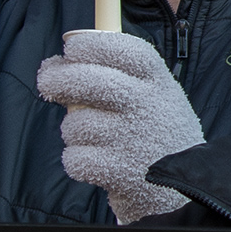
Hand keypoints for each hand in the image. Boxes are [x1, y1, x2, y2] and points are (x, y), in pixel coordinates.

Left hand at [37, 29, 207, 222]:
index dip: (93, 46)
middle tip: (48, 83)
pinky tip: (93, 161)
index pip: (126, 51)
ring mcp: (134, 140)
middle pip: (92, 81)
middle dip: (60, 79)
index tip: (71, 48)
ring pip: (76, 124)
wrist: (183, 186)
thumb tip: (56, 65)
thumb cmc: (155, 131)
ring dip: (73, 130)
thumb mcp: (155, 96)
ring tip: (91, 136)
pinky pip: (75, 159)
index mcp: (159, 84)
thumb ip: (115, 77)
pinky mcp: (120, 172)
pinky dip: (76, 161)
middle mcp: (148, 107)